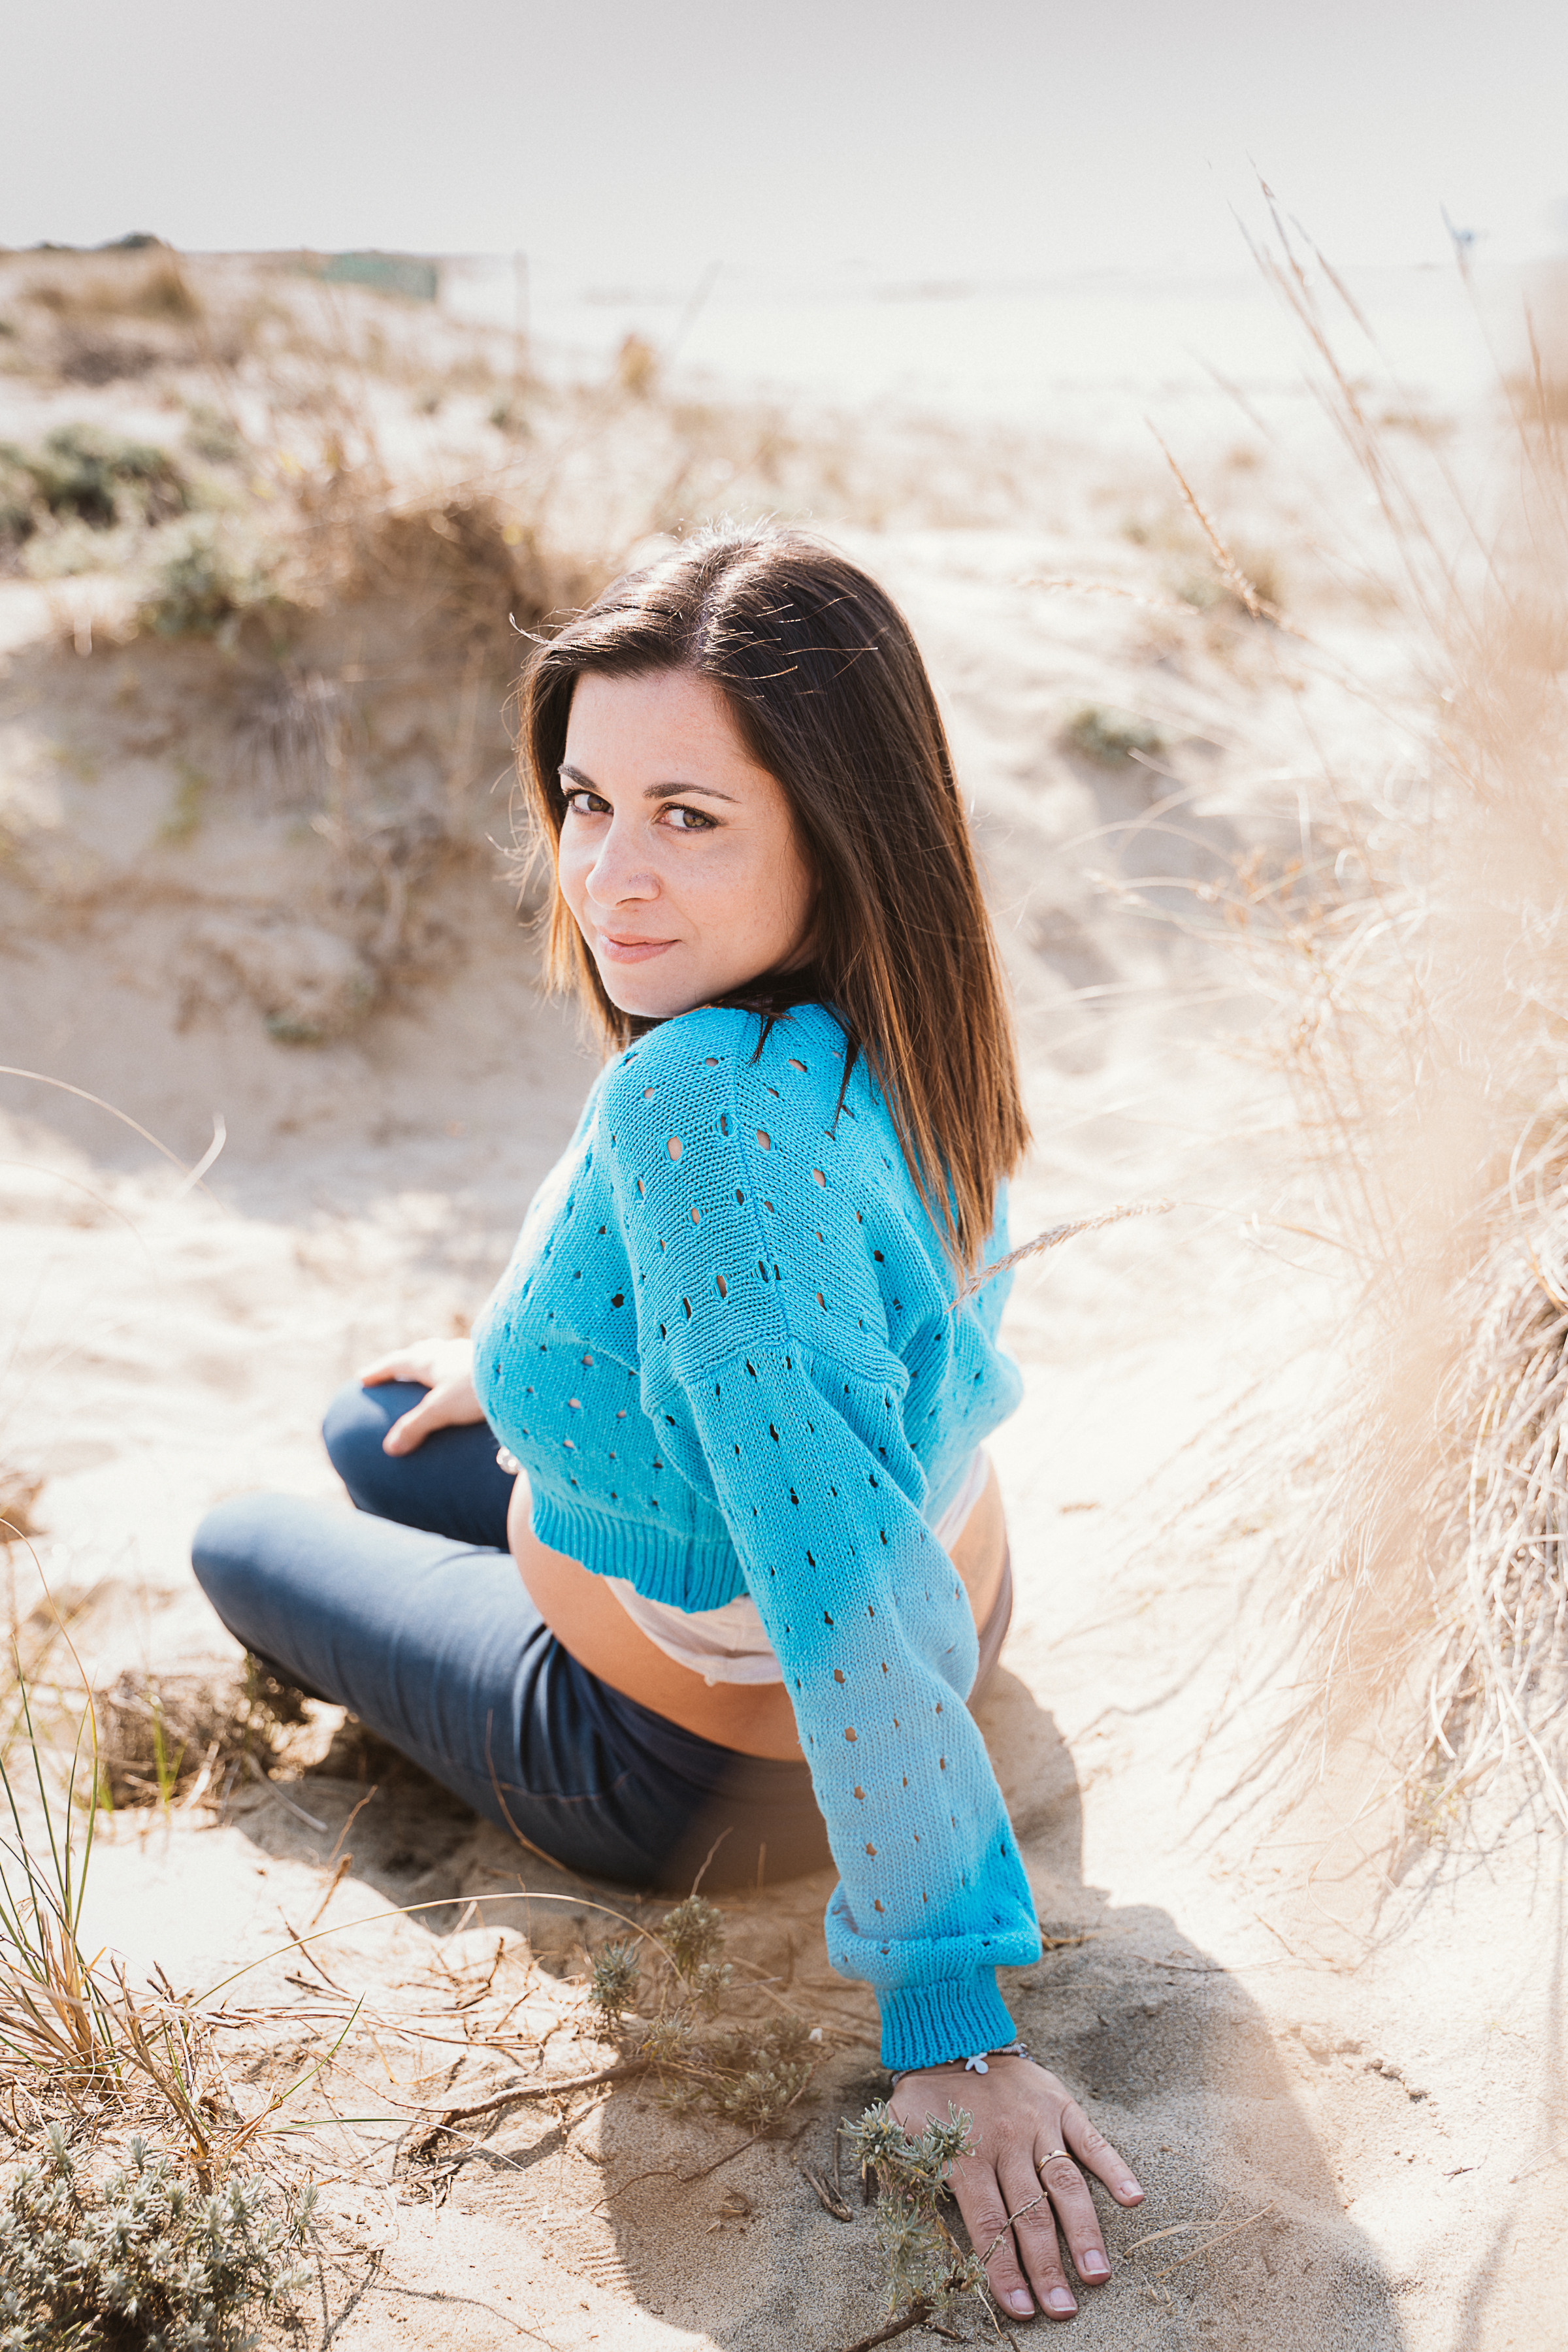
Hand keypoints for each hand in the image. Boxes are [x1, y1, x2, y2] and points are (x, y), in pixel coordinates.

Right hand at [356, 1337, 483, 1456]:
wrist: (528, 1372)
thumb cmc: (481, 1388)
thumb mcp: (442, 1410)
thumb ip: (416, 1427)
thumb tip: (390, 1448)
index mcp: (433, 1360)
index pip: (398, 1362)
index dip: (380, 1371)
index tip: (363, 1378)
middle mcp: (451, 1352)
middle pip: (423, 1352)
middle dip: (407, 1360)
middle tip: (397, 1368)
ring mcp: (474, 1354)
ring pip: (448, 1355)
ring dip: (436, 1361)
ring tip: (434, 1373)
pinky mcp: (494, 1363)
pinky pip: (469, 1364)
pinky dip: (460, 1371)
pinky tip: (470, 1380)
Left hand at [889, 2053, 1141, 2323]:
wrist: (952, 2033)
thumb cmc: (926, 2097)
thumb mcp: (899, 2132)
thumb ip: (903, 2177)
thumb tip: (902, 2230)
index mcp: (965, 2154)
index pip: (987, 2224)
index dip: (1003, 2269)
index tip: (1021, 2309)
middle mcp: (1005, 2141)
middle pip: (1030, 2214)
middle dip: (1047, 2267)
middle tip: (1064, 2310)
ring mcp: (1037, 2122)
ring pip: (1064, 2184)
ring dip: (1083, 2232)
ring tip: (1098, 2275)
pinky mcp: (1060, 2104)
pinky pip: (1091, 2139)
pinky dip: (1114, 2167)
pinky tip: (1134, 2198)